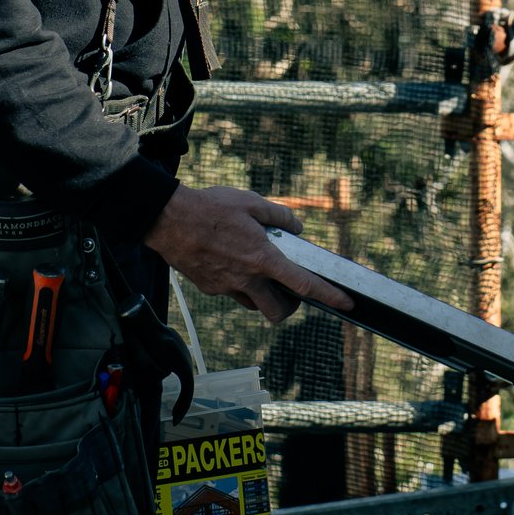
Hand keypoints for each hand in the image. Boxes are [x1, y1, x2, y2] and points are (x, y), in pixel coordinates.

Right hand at [145, 185, 352, 323]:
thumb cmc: (210, 208)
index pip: (304, 285)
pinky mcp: (210, 287)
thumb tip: (296, 228)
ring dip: (264, 296)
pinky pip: (233, 293)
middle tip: (291, 290)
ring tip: (260, 272)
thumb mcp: (251, 203)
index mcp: (263, 259)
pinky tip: (233, 263)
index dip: (329, 296)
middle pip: (278, 311)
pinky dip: (240, 285)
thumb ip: (280, 217)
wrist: (167, 219)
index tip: (346, 303)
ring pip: (254, 305)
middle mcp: (247, 279)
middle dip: (290, 307)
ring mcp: (227, 287)